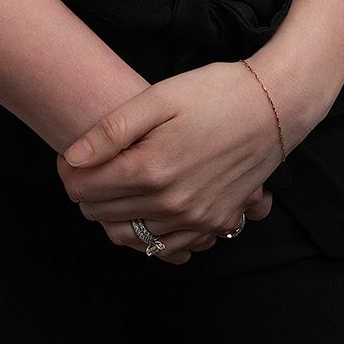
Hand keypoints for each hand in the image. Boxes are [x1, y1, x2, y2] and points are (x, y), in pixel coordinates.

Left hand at [54, 61, 281, 264]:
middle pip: (102, 215)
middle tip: (91, 166)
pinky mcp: (215, 224)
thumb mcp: (159, 97)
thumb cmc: (215, 93)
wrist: (274, 107)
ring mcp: (196, 220)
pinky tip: (149, 208)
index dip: (69, 172)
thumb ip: (112, 130)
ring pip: (130, 238)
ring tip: (118, 185)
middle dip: (87, 192)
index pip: (84, 189)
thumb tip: (73, 158)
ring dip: (113, 215)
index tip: (72, 156)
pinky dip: (149, 235)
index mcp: (151, 169)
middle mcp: (171, 204)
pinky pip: (168, 249)